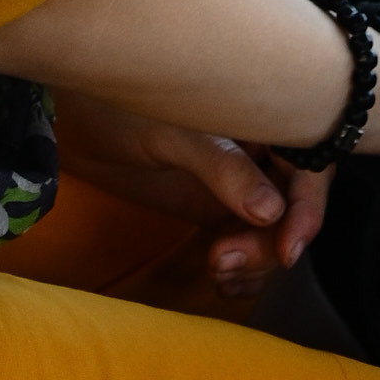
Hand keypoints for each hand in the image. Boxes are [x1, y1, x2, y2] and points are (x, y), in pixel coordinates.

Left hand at [53, 90, 330, 302]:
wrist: (70, 115)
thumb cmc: (120, 100)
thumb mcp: (173, 131)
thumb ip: (222, 167)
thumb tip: (271, 211)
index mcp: (262, 109)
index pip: (309, 162)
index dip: (307, 207)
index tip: (285, 248)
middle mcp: (259, 144)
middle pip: (294, 204)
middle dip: (269, 241)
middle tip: (224, 257)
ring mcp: (239, 178)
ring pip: (272, 231)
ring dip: (255, 260)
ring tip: (216, 267)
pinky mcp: (215, 205)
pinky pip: (246, 241)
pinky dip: (241, 268)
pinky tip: (221, 279)